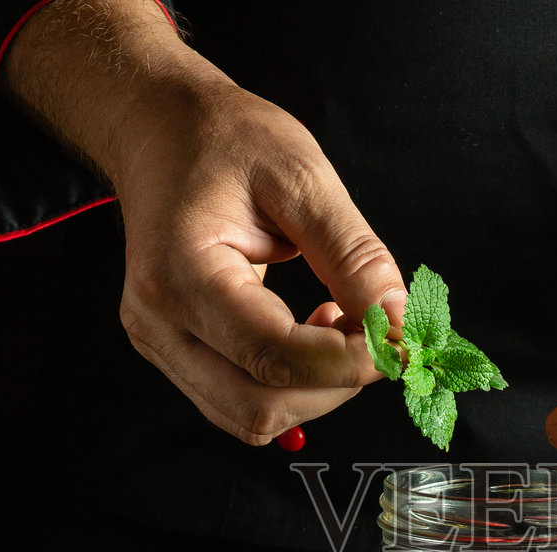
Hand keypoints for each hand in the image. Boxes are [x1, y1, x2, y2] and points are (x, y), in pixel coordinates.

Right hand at [6, 1, 405, 443]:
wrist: (158, 129)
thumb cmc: (223, 139)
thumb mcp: (301, 176)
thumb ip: (352, 255)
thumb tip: (396, 322)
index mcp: (181, 274)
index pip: (273, 357)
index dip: (347, 361)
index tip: (397, 337)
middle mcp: (159, 323)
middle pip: (259, 407)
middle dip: (334, 386)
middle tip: (375, 336)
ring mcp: (160, 344)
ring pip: (250, 417)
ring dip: (314, 391)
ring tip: (339, 326)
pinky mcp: (174, 352)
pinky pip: (240, 400)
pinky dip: (289, 386)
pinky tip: (309, 335)